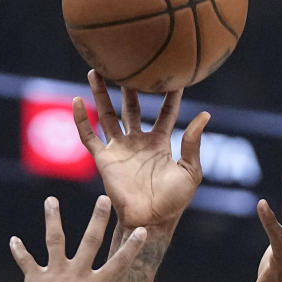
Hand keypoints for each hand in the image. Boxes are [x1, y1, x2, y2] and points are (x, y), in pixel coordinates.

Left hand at [10, 195, 153, 281]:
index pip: (119, 263)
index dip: (132, 247)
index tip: (141, 230)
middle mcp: (77, 273)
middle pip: (90, 241)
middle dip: (98, 219)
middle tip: (103, 199)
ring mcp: (55, 273)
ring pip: (55, 240)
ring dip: (53, 219)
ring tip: (51, 201)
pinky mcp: (35, 279)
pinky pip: (26, 262)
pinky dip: (19, 252)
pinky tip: (13, 240)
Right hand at [72, 70, 210, 228]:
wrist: (150, 221)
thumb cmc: (174, 202)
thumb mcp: (191, 172)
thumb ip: (194, 144)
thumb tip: (204, 115)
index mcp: (160, 143)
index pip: (165, 111)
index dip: (169, 93)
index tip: (172, 70)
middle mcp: (138, 141)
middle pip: (132, 106)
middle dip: (130, 84)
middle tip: (128, 60)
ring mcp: (120, 149)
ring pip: (107, 114)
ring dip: (101, 94)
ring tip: (96, 70)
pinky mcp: (104, 160)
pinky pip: (89, 136)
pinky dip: (81, 119)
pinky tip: (77, 100)